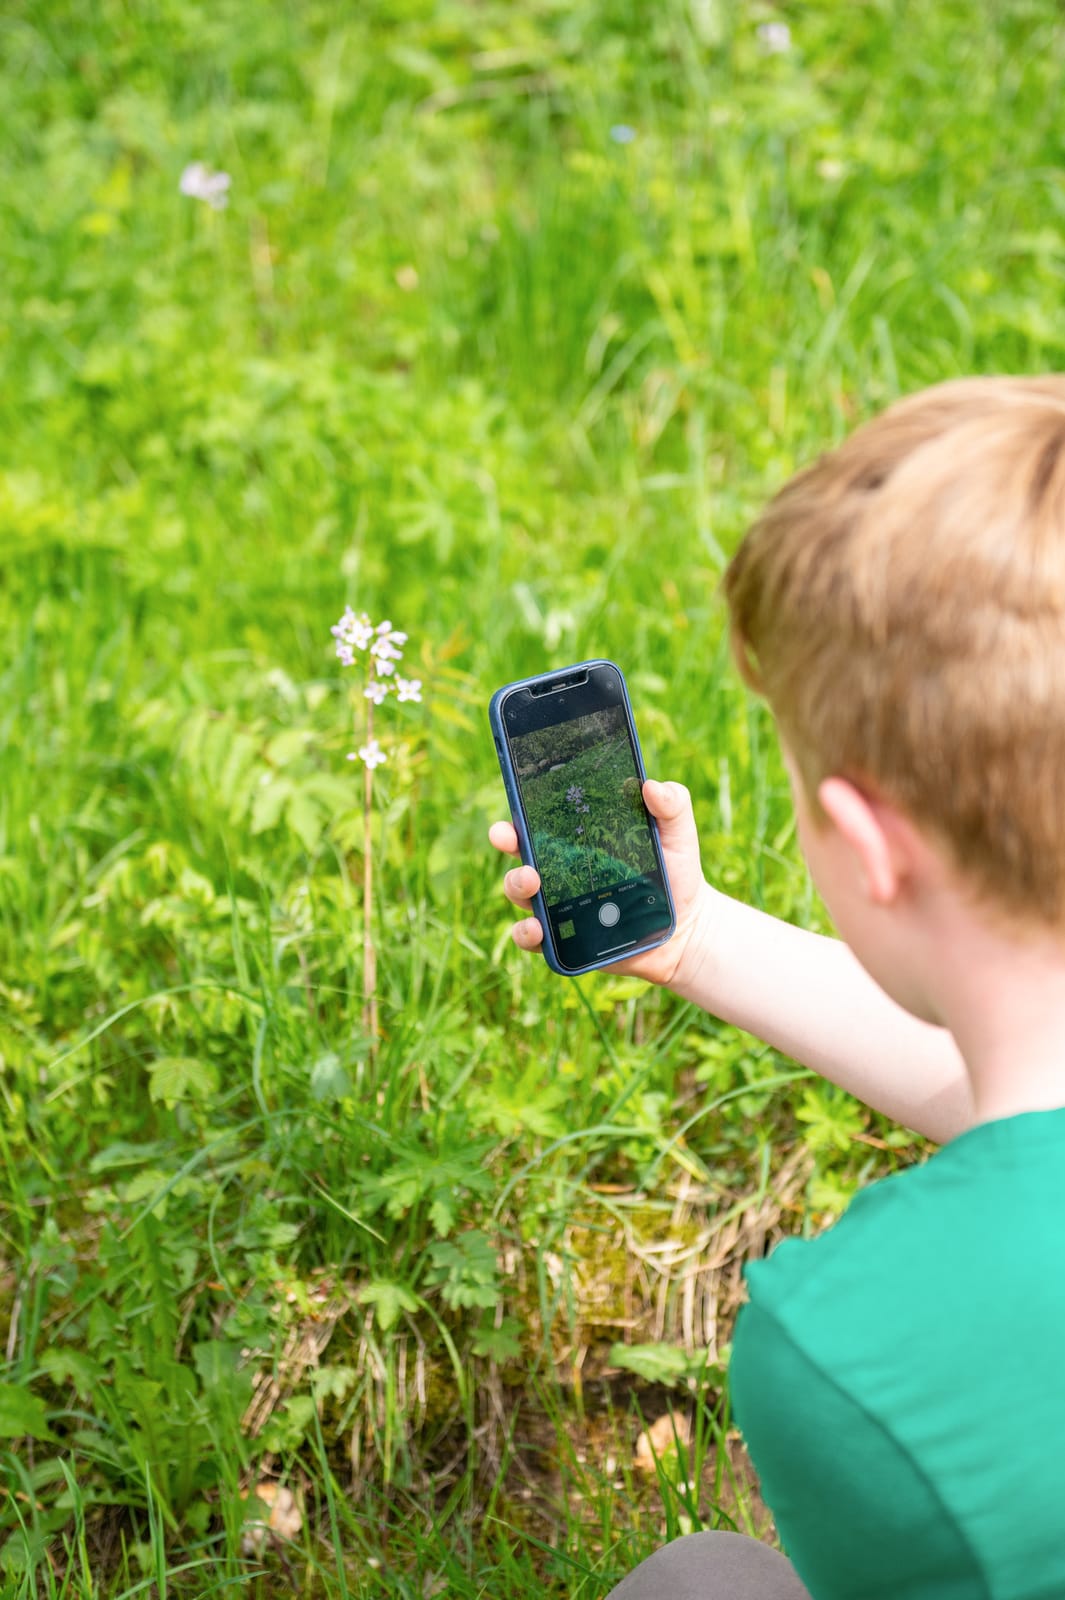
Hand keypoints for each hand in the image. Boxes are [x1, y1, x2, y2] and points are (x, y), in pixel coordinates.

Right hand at [488, 779, 713, 988]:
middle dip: (507, 842)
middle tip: (510, 839)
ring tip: (531, 881)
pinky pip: (533, 937)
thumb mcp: (678, 835)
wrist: (687, 927)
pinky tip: (536, 928)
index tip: (513, 805)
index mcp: (580, 840)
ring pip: (520, 893)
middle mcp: (562, 870)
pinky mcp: (565, 939)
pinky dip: (527, 933)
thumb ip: (672, 805)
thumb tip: (652, 785)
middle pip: (521, 852)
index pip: (542, 820)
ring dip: (515, 884)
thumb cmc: (676, 874)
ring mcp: (560, 905)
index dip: (520, 811)